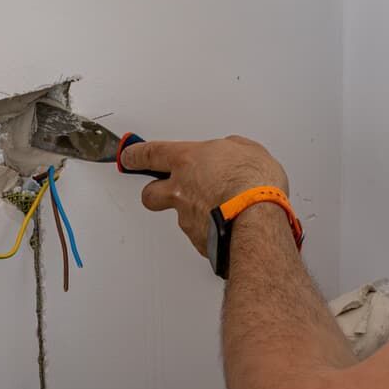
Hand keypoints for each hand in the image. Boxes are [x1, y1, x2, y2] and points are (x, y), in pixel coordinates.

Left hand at [119, 136, 289, 255]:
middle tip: (167, 190)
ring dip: (193, 212)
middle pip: (149, 193)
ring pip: (178, 215)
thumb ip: (230, 149)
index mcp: (187, 161)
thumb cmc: (254, 183)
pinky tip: (227, 224)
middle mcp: (179, 190)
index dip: (135, 155)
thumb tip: (230, 151)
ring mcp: (186, 217)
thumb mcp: (247, 150)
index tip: (129, 156)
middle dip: (154, 192)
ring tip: (220, 209)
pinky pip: (199, 233)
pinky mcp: (197, 239)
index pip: (150, 154)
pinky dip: (209, 229)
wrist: (258, 218)